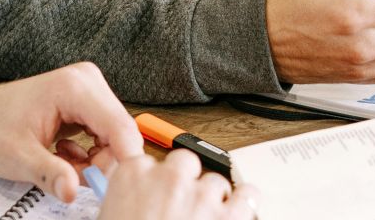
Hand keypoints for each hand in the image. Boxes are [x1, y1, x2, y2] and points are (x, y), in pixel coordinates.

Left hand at [0, 62, 142, 201]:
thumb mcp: (19, 158)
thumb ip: (51, 174)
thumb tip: (73, 191)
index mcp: (74, 87)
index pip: (119, 126)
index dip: (124, 160)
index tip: (114, 189)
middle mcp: (86, 81)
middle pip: (120, 132)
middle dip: (103, 163)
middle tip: (74, 179)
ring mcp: (87, 88)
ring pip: (113, 135)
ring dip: (94, 160)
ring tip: (61, 164)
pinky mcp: (86, 99)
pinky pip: (103, 133)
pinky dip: (88, 153)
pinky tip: (63, 154)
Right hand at [99, 149, 257, 219]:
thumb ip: (126, 203)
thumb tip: (135, 205)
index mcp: (133, 176)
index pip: (147, 160)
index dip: (154, 181)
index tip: (155, 195)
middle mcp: (169, 178)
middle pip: (185, 163)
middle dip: (185, 184)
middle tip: (180, 211)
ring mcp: (200, 195)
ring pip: (215, 181)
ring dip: (212, 200)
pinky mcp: (228, 217)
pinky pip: (248, 196)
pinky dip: (245, 204)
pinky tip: (239, 214)